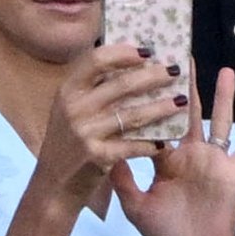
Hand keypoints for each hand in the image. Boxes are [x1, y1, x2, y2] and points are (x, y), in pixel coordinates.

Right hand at [34, 44, 181, 210]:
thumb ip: (92, 90)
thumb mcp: (70, 110)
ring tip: (180, 102)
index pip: (96, 60)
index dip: (124, 52)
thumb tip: (128, 62)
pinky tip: (164, 142)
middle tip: (173, 72)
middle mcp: (74, 107)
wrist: (54, 185)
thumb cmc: (68, 143)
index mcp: (68, 90)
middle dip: (152, 76)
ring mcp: (85, 132)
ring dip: (160, 107)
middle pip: (120, 84)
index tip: (147, 51)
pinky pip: (132, 145)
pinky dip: (150, 143)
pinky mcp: (96, 156)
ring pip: (131, 114)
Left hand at [111, 67, 234, 235]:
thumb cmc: (166, 234)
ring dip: (222, 96)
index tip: (145, 73)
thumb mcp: (136, 207)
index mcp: (164, 159)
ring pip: (218, 121)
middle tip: (182, 54)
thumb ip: (122, 179)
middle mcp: (188, 154)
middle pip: (186, 112)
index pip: (156, 122)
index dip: (150, 100)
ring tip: (224, 69)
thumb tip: (105, 149)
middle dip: (184, 84)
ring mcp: (212, 160)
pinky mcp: (232, 171)